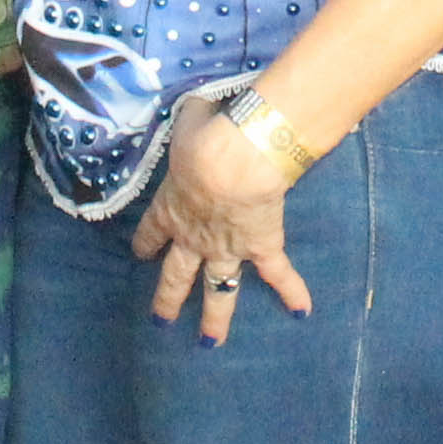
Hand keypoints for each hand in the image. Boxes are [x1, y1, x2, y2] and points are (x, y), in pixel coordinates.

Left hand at [131, 106, 306, 343]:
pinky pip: (278, 274)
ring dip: (214, 318)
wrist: (235, 159)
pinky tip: (302, 311)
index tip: (140, 254)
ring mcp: (227, 247)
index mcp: (170, 207)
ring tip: (209, 342)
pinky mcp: (260, 247)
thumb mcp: (190, 119)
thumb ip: (190, 115)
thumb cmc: (208, 136)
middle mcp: (194, 237)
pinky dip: (292, 292)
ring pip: (218, 290)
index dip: (145, 242)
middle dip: (167, 299)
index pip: (152, 231)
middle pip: (176, 276)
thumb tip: (196, 100)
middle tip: (160, 319)